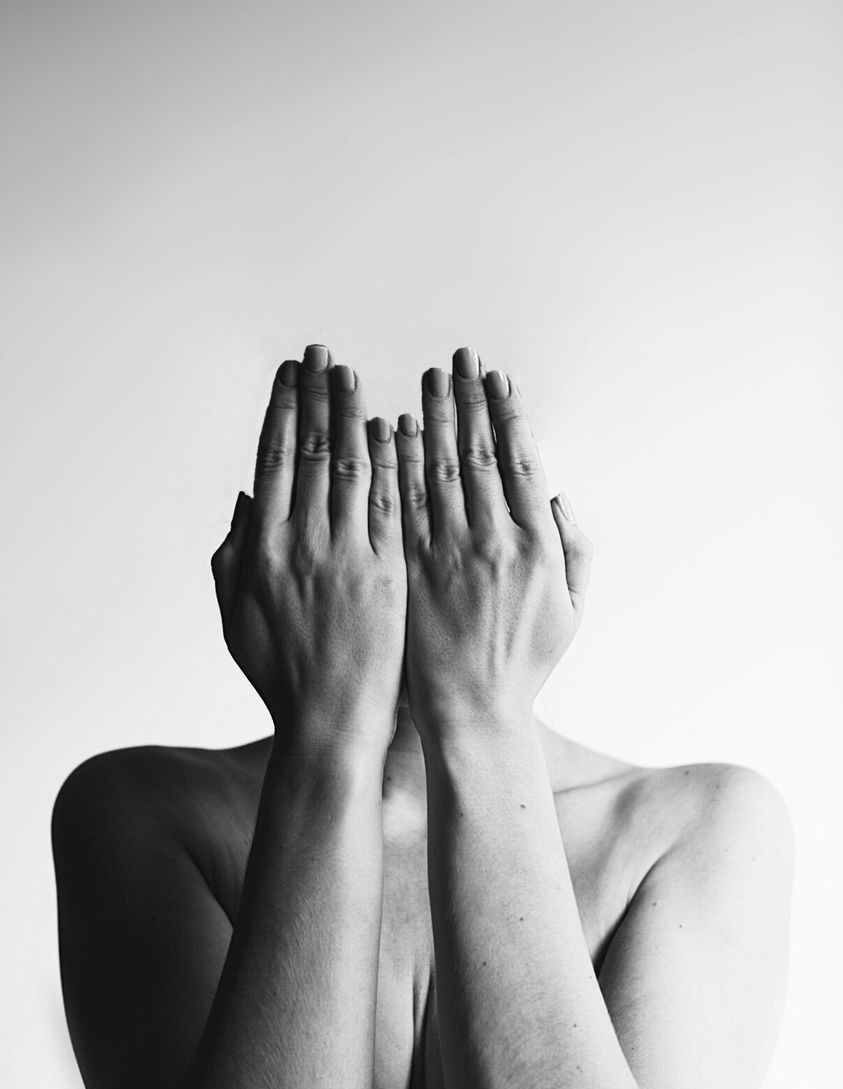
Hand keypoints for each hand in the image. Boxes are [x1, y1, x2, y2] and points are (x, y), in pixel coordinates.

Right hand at [211, 343, 406, 747]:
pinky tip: (393, 427)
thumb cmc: (281, 672)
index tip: (291, 373)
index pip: (273, 459)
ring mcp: (348, 557)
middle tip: (322, 354)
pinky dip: (390, 462)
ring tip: (353, 375)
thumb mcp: (234, 614)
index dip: (283, 410)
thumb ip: (232, 552)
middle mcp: (302, 544)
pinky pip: (389, 503)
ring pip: (350, 468)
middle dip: (316, 396)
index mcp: (261, 549)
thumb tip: (246, 498)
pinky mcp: (390, 573)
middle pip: (310, 452)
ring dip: (352, 415)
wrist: (332, 720)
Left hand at [394, 346, 592, 733]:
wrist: (473, 709)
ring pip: (436, 470)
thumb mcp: (572, 608)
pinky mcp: (411, 569)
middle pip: (477, 453)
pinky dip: (398, 464)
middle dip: (468, 400)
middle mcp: (493, 541)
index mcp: (537, 545)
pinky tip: (393, 430)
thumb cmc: (525, 662)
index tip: (499, 379)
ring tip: (429, 379)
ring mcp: (448, 554)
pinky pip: (401, 504)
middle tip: (459, 359)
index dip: (508, 415)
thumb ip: (575, 548)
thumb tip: (558, 495)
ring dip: (432, 418)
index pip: (520, 462)